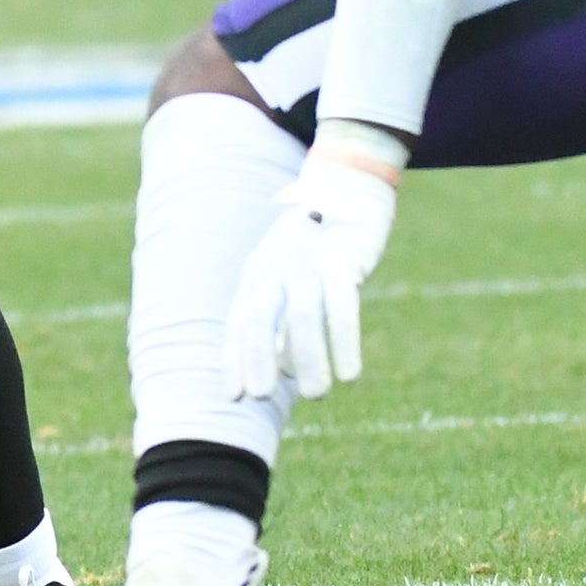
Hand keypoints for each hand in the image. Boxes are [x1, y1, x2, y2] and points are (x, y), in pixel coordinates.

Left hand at [226, 148, 399, 400]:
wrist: (350, 189)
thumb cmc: (317, 244)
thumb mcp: (291, 278)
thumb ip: (284, 320)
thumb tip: (284, 369)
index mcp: (258, 275)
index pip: (240, 322)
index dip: (235, 358)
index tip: (234, 396)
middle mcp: (277, 269)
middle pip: (260, 316)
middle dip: (257, 357)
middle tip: (262, 396)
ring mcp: (310, 263)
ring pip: (302, 316)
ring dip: (307, 358)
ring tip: (317, 393)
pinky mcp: (345, 259)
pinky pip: (342, 306)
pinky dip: (343, 342)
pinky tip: (349, 374)